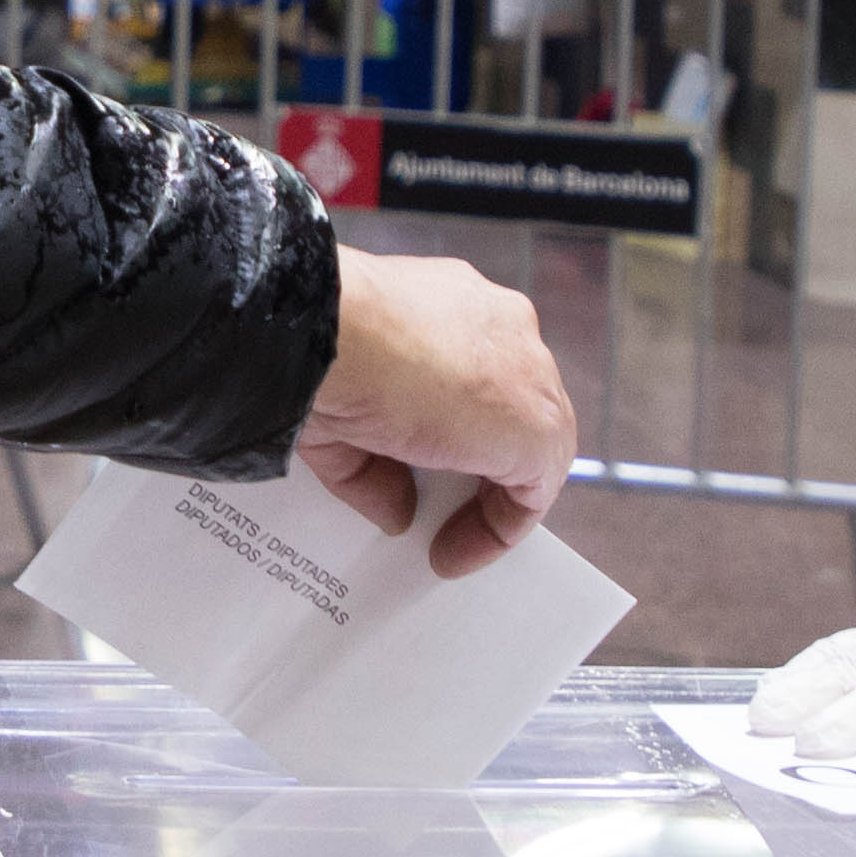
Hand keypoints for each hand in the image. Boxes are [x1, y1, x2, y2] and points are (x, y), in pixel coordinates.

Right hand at [297, 251, 574, 571]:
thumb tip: (395, 509)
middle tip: (441, 510)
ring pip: (528, 447)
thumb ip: (375, 464)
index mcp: (454, 305)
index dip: (456, 429)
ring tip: (448, 539)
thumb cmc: (319, 346)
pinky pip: (532, 491)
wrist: (326, 331)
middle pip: (510, 409)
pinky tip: (456, 551)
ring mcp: (528, 372)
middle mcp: (502, 327)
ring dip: (490, 498)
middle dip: (478, 464)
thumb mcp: (340, 409)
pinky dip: (498, 528)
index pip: (476, 373)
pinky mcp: (537, 425)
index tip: (425, 472)